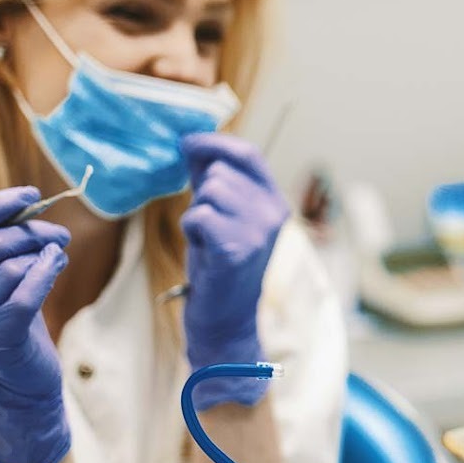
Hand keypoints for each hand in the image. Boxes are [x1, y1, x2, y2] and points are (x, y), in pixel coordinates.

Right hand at [0, 188, 71, 462]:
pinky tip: (59, 263)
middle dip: (34, 231)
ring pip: (14, 265)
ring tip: (57, 258)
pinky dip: (48, 270)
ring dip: (44, 255)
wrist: (19, 378)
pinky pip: (28, 290)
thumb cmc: (8, 316)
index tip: (31, 193)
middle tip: (59, 234)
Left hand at [180, 135, 286, 393]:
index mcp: (275, 202)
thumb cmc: (220, 268)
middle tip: (208, 226)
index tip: (188, 143)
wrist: (226, 321)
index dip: (215, 144)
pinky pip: (200, 216)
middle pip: (222, 173)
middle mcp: (273, 213)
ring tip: (206, 240)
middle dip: (203, 193)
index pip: (248, 155)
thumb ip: (215, 180)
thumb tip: (192, 142)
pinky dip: (192, 230)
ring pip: (210, 193)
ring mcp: (258, 231)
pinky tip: (202, 249)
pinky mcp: (237, 249)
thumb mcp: (225, 218)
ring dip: (196, 214)